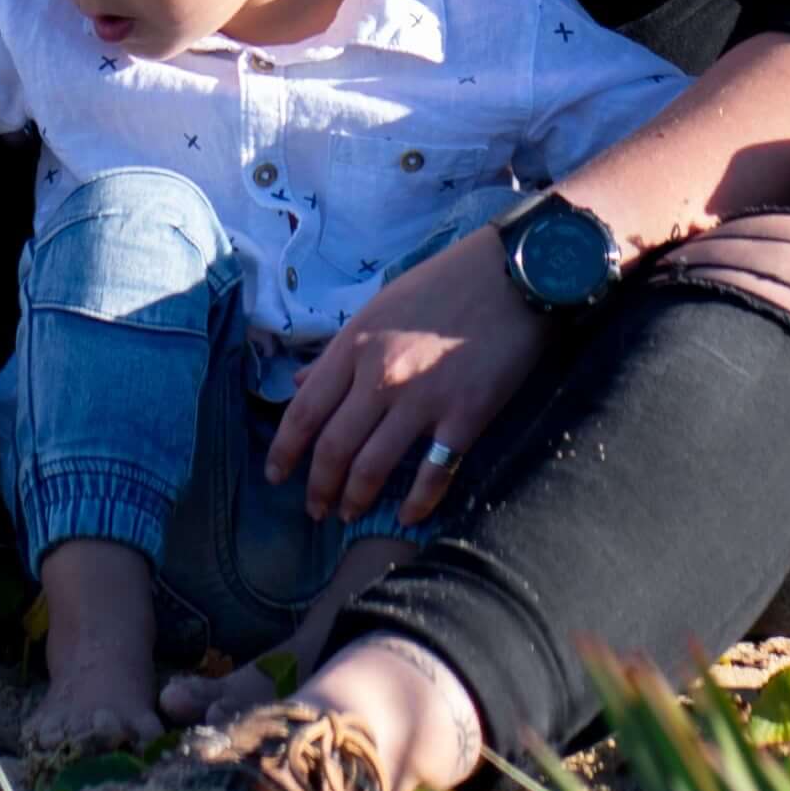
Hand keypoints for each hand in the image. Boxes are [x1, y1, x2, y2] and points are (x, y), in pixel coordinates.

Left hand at [268, 232, 547, 527]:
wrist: (514, 275)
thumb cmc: (446, 283)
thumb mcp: (379, 306)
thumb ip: (339, 350)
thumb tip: (299, 381)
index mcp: (354, 345)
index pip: (304, 411)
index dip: (284, 451)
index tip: (275, 475)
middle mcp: (380, 376)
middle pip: (333, 448)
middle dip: (318, 487)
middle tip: (315, 511)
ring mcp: (423, 400)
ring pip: (373, 467)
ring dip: (355, 499)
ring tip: (349, 515)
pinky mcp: (465, 417)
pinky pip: (434, 473)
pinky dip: (416, 502)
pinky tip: (407, 515)